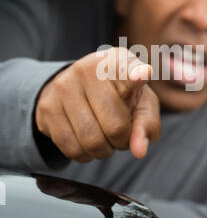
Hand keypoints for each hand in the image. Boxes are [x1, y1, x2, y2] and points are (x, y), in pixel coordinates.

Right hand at [35, 48, 160, 161]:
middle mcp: (89, 69)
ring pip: (92, 141)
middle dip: (122, 141)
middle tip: (120, 133)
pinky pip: (72, 148)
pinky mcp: (48, 106)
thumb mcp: (141, 104)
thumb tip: (139, 151)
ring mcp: (65, 86)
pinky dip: (85, 155)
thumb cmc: (119, 97)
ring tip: (104, 137)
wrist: (75, 88)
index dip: (137, 75)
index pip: (128, 69)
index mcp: (118, 62)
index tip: (144, 75)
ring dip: (104, 151)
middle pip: (115, 126)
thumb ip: (147, 125)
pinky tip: (86, 141)